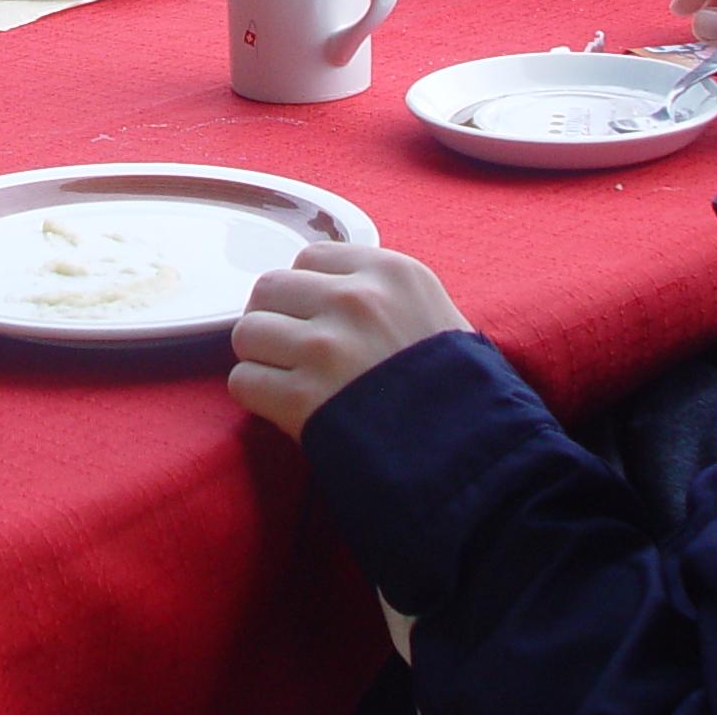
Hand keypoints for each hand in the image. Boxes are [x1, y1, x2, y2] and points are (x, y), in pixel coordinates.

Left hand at [229, 245, 469, 440]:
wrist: (473, 457)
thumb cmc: (458, 390)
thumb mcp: (432, 313)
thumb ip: (379, 292)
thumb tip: (320, 290)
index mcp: (390, 273)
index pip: (310, 258)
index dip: (307, 291)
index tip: (317, 317)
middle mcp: (354, 301)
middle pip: (269, 289)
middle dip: (275, 319)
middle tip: (292, 349)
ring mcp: (326, 348)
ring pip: (247, 332)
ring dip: (261, 357)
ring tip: (288, 378)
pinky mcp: (303, 398)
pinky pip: (243, 381)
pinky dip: (256, 394)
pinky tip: (284, 405)